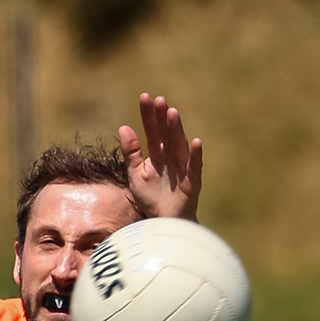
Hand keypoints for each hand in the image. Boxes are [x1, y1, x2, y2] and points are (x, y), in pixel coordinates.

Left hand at [119, 93, 201, 220]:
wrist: (162, 223)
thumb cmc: (150, 198)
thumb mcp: (135, 174)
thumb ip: (131, 152)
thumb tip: (123, 127)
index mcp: (157, 154)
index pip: (153, 130)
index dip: (149, 115)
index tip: (145, 97)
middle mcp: (171, 157)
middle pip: (167, 134)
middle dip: (162, 117)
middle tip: (159, 100)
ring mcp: (182, 168)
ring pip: (180, 145)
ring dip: (177, 129)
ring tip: (172, 113)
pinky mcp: (191, 181)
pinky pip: (194, 166)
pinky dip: (195, 155)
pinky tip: (196, 141)